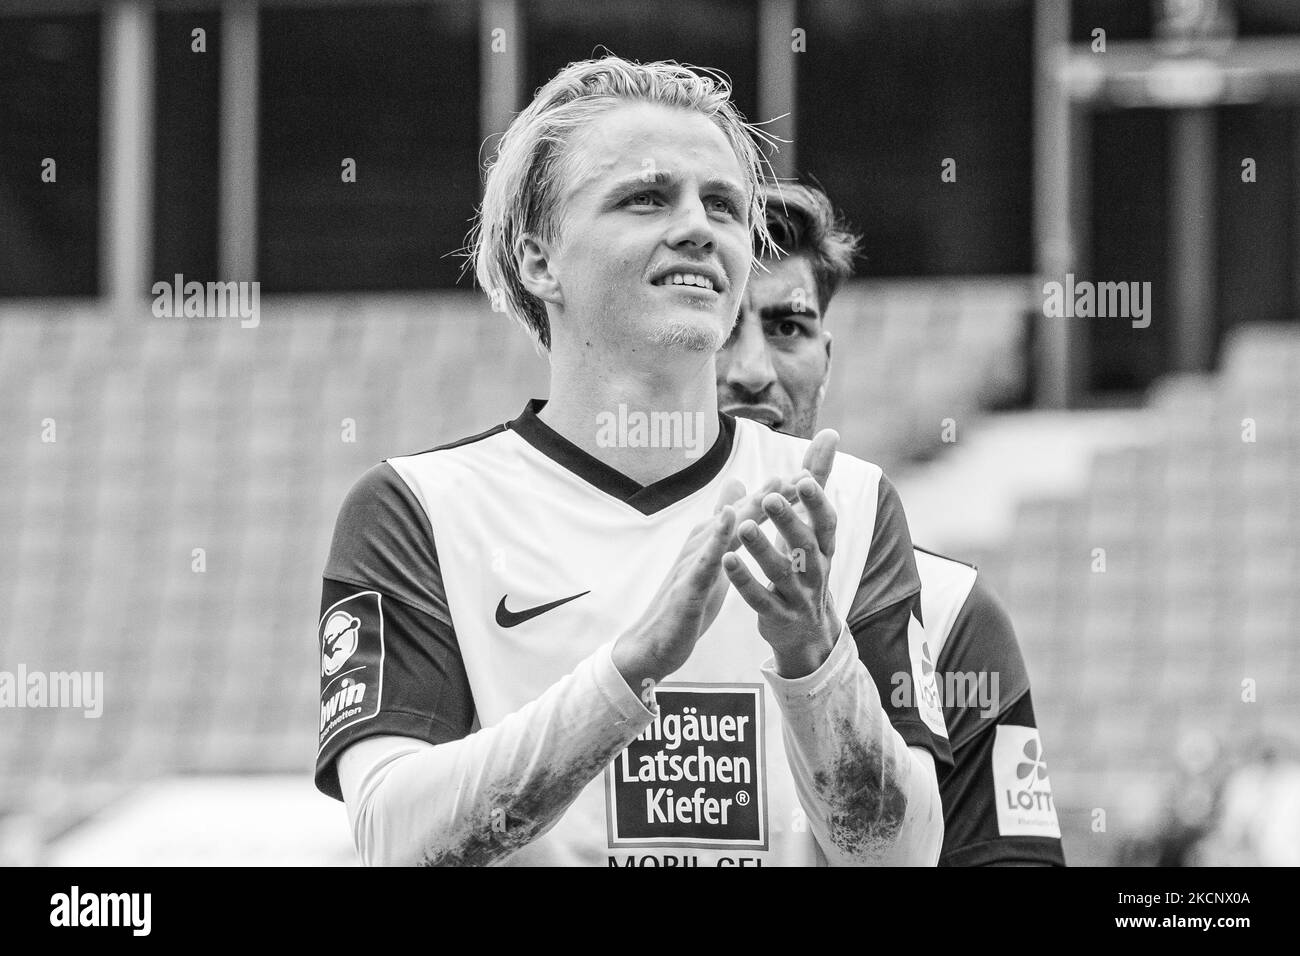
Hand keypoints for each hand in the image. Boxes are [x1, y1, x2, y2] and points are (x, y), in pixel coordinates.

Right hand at [612, 473, 811, 691]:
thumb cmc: (685, 600)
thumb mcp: (709, 565)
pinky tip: (730, 520)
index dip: (774, 497)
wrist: (652, 643)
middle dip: (769, 494)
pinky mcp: (686, 586)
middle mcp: (701, 544)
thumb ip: (721, 534)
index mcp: (710, 542)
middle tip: (798, 473)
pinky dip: (718, 538)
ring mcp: (692, 563)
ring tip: (773, 487)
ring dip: (749, 507)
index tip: (804, 477)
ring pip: (724, 530)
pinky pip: (705, 561)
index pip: (746, 513)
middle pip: (739, 514)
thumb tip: (731, 505)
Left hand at [722, 430, 842, 677]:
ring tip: (742, 526)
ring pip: (781, 572)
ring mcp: (798, 596)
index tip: (802, 478)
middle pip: (805, 545)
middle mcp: (816, 570)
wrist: (808, 629)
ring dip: (762, 549)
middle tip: (770, 498)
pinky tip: (726, 560)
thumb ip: (817, 479)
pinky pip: (760, 598)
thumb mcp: (813, 523)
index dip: (817, 502)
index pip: (826, 522)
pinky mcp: (777, 616)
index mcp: (824, 546)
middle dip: (789, 521)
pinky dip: (744, 581)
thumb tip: (829, 433)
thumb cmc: (806, 561)